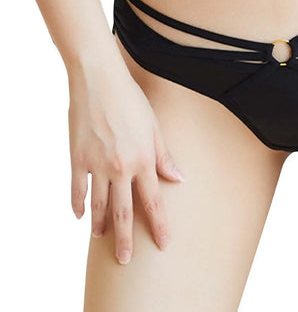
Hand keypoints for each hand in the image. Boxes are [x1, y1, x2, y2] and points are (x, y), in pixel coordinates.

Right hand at [67, 59, 183, 264]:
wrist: (99, 81)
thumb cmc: (131, 100)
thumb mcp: (155, 127)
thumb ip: (164, 156)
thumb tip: (178, 179)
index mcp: (143, 160)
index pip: (153, 202)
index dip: (159, 225)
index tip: (163, 243)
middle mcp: (120, 168)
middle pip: (124, 212)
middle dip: (126, 239)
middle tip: (126, 260)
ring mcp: (95, 166)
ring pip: (99, 206)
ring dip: (100, 226)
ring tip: (102, 239)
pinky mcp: (76, 159)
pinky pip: (76, 190)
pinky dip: (78, 205)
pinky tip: (81, 216)